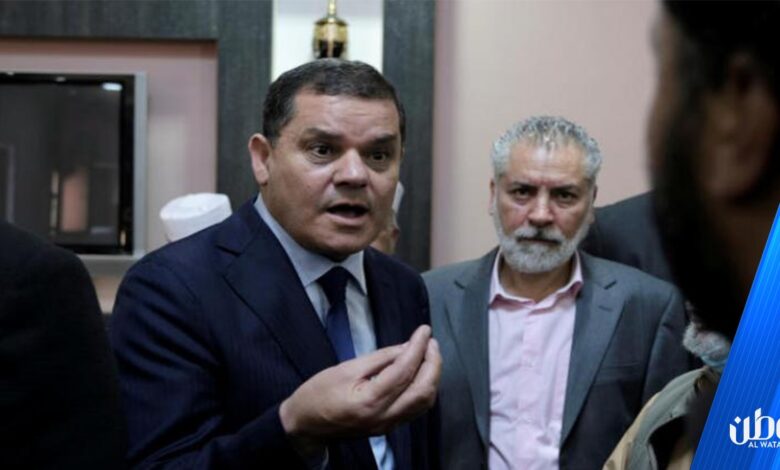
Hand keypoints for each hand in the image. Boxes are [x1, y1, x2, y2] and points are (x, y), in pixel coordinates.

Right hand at [279, 325, 440, 440]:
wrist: (304, 426)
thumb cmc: (318, 394)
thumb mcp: (345, 369)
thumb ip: (380, 359)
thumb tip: (407, 347)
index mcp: (370, 401)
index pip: (404, 371)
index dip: (418, 348)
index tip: (424, 330)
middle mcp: (384, 416)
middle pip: (423, 390)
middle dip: (432, 363)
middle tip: (430, 341)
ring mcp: (388, 425)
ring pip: (424, 402)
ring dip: (431, 376)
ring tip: (428, 353)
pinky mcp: (389, 427)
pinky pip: (416, 408)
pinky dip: (424, 388)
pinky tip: (421, 373)